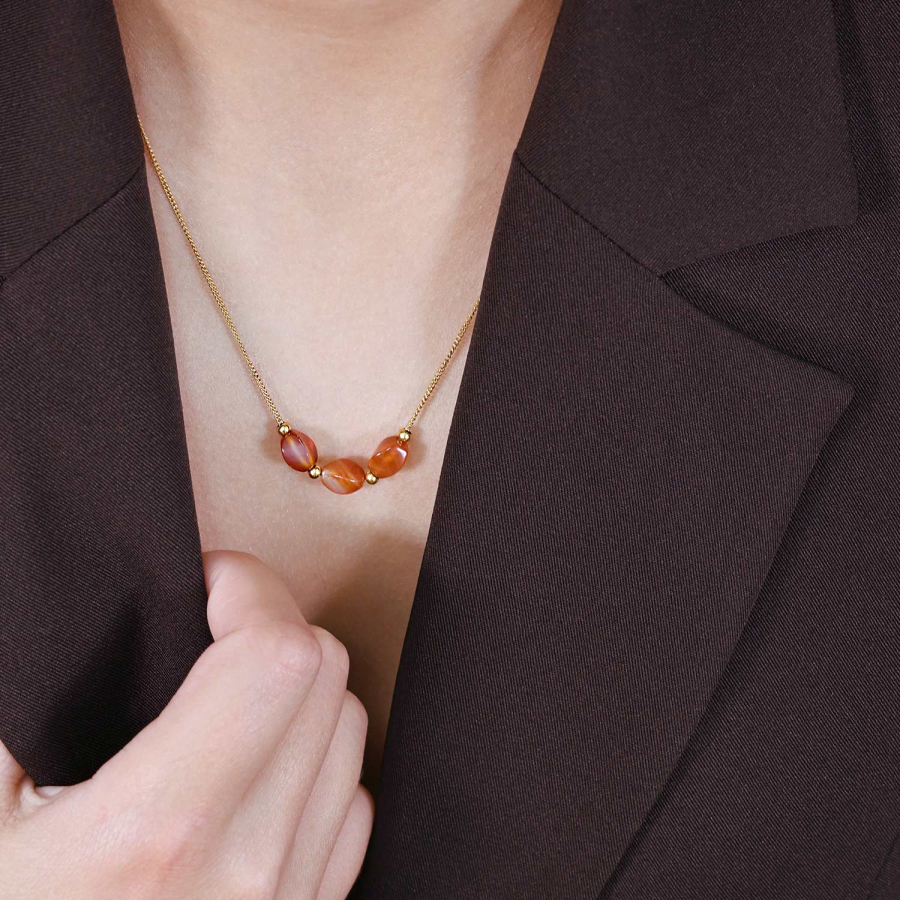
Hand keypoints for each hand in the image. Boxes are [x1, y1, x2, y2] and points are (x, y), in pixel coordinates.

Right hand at [0, 551, 372, 898]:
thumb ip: (27, 718)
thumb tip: (69, 633)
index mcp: (155, 832)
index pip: (276, 656)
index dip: (250, 590)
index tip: (209, 582)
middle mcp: (245, 869)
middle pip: (325, 676)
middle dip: (273, 624)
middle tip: (212, 627)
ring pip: (351, 734)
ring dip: (302, 689)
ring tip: (231, 692)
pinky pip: (353, 808)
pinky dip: (321, 761)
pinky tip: (261, 766)